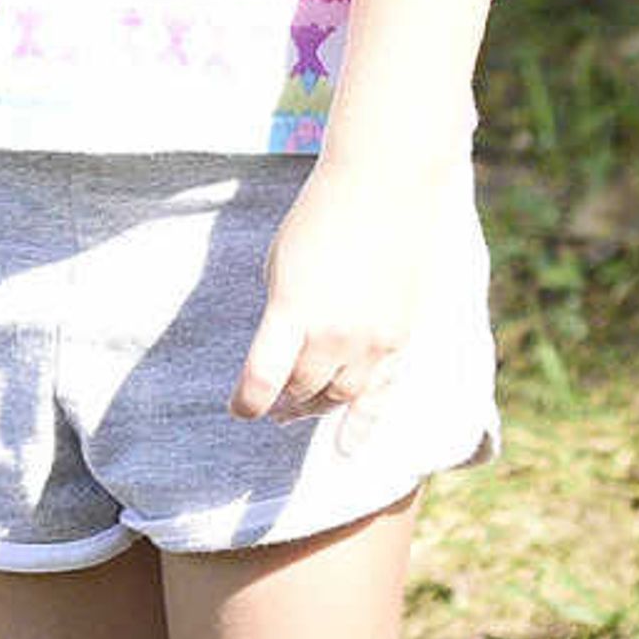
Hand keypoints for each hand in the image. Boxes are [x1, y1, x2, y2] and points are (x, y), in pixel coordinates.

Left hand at [231, 161, 432, 448]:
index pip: (262, 379)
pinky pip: (380, 395)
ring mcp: (371, 340)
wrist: (383, 190)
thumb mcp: (279, 264)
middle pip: (301, 391)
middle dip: (283, 403)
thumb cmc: (318, 219)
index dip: (246, 402)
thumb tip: (282, 356)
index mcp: (291, 312)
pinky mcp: (399, 339)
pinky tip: (347, 448)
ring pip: (338, 397)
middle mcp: (333, 334)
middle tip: (272, 407)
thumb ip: (280, 315)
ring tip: (299, 411)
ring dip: (315, 407)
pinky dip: (362, 424)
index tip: (239, 409)